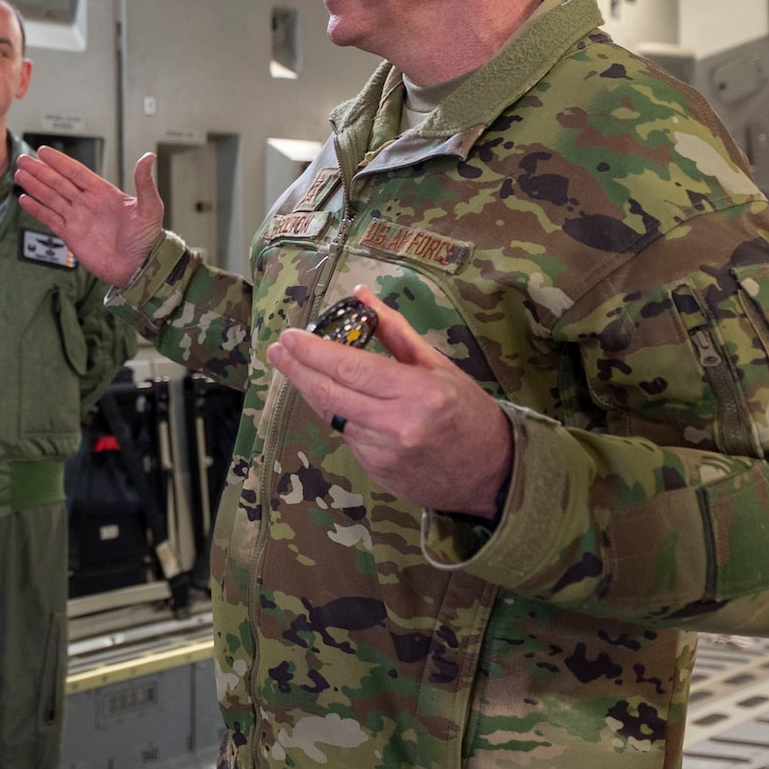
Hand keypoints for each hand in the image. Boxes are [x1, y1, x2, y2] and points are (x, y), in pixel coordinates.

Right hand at [14, 148, 164, 287]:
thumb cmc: (148, 239)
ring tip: (20, 174)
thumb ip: (144, 182)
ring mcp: (78, 219)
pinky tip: (25, 199)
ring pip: (51, 198)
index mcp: (104, 193)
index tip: (43, 151)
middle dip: (41, 171)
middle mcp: (88, 203)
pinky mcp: (71, 236)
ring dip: (35, 186)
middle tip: (23, 159)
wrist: (140, 268)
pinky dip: (37, 210)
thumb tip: (149, 156)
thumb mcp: (150, 208)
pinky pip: (50, 219)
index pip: (76, 172)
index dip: (60, 162)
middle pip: (59, 182)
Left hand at [266, 285, 512, 516]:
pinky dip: (336, 414)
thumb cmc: (468, 412)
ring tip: (293, 367)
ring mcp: (383, 452)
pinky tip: (333, 399)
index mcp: (417, 392)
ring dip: (310, 390)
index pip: (350, 368)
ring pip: (331, 415)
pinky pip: (345, 436)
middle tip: (276, 350)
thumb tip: (362, 295)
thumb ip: (395, 331)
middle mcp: (397, 424)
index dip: (313, 351)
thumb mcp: (438, 365)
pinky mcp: (376, 471)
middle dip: (296, 369)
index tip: (289, 337)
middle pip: (329, 393)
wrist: (492, 473)